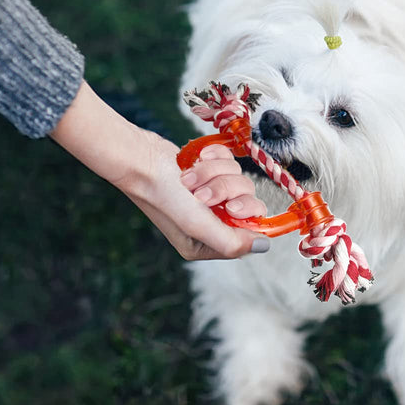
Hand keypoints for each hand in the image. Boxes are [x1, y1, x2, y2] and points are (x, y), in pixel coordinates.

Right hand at [50, 81, 269, 259]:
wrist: (141, 158)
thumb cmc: (163, 195)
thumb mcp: (198, 224)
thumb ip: (232, 241)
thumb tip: (263, 246)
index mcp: (206, 243)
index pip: (248, 233)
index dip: (245, 215)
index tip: (231, 207)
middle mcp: (209, 222)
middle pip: (247, 203)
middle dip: (227, 191)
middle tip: (204, 194)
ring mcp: (208, 196)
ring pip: (238, 179)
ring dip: (216, 173)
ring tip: (190, 176)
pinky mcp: (208, 172)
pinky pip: (229, 162)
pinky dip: (215, 158)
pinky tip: (197, 160)